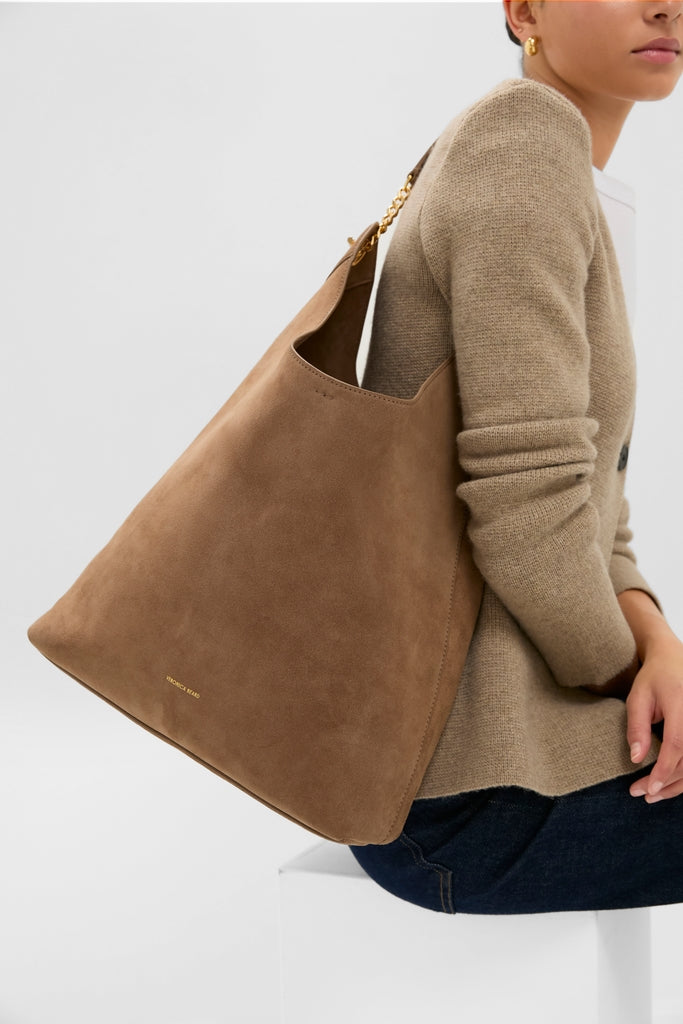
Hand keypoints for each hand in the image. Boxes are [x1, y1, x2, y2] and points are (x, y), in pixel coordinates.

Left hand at [626, 634, 682, 801]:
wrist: (674, 660)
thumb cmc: (653, 679)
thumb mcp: (638, 698)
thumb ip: (636, 727)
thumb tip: (635, 759)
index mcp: (680, 703)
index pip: (677, 744)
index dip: (663, 769)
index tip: (648, 788)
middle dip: (666, 781)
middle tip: (641, 794)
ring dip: (676, 784)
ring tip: (652, 795)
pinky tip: (668, 784)